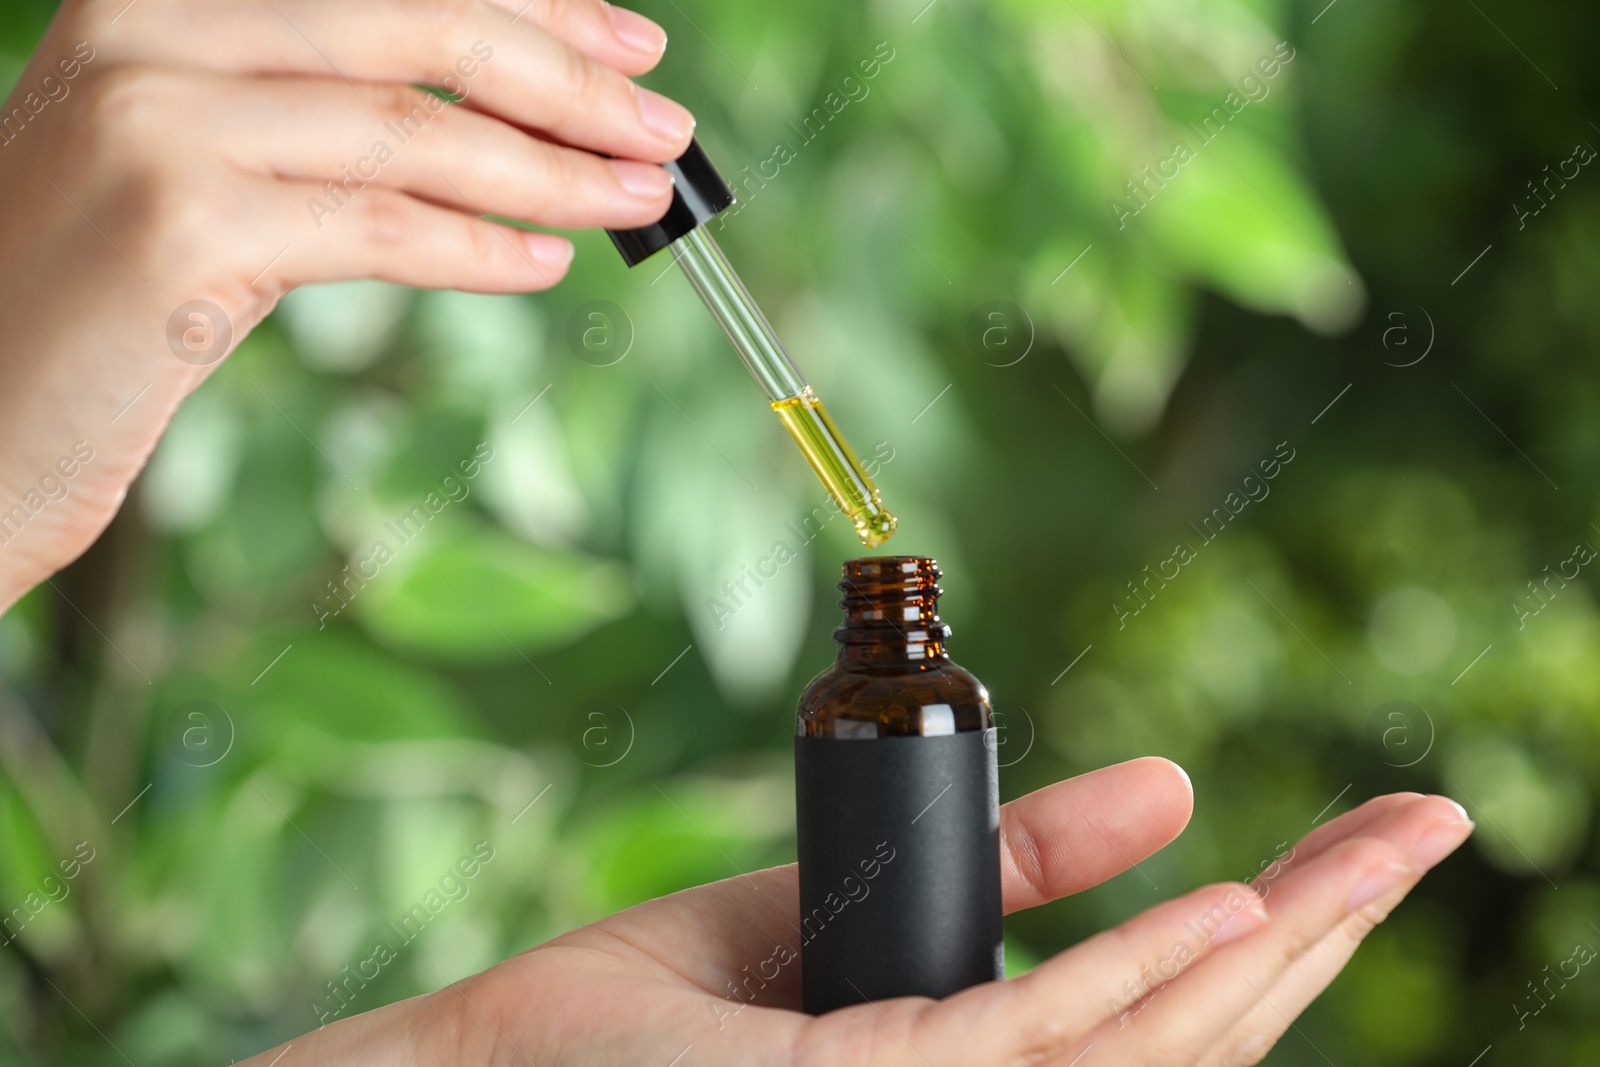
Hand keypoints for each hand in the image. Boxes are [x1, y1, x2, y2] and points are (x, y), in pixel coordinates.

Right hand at [0, 0, 692, 609]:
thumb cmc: (92, 298)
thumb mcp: (198, 170)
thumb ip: (322, 122)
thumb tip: (499, 117)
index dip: (529, 2)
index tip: (628, 45)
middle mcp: (152, 31)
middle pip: (418, 29)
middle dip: (565, 78)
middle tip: (663, 131)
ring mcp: (158, 124)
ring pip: (414, 132)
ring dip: (550, 168)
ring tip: (636, 201)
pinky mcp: (179, 231)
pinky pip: (379, 229)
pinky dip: (479, 248)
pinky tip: (545, 260)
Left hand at [239, 758, 1474, 1064]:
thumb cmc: (628, 1023)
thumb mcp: (822, 923)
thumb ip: (1000, 869)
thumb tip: (1166, 793)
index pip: (1149, 1020)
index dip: (1269, 938)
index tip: (1350, 852)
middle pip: (1182, 1044)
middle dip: (1315, 935)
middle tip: (1420, 832)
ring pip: (1136, 1057)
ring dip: (1259, 960)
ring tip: (1353, 870)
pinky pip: (1025, 1047)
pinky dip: (1133, 985)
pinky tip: (1227, 917)